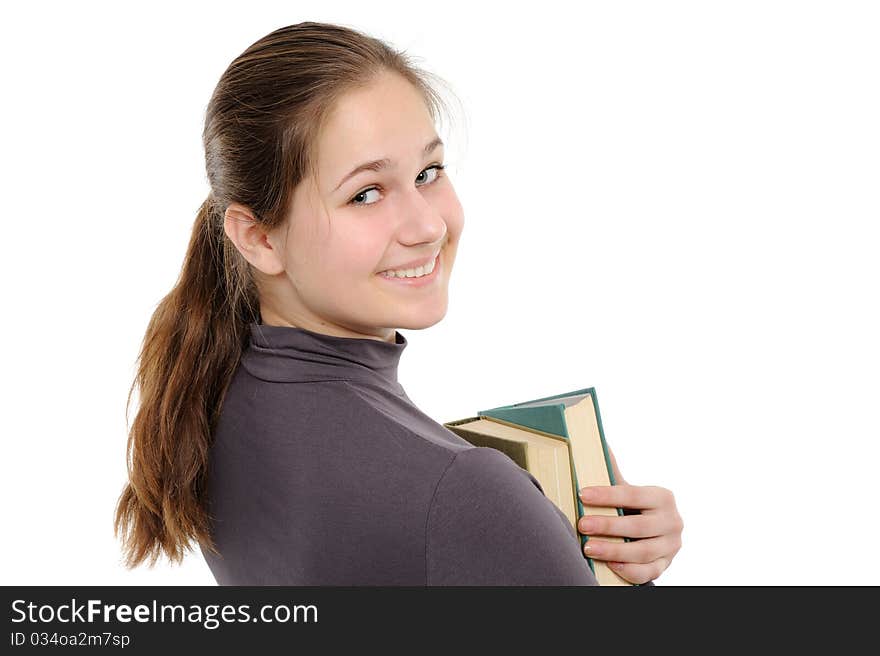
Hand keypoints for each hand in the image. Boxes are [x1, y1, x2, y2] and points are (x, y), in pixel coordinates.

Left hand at [577, 448, 682, 583]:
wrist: (651, 532)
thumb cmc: (631, 506)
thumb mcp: (625, 487)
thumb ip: (611, 469)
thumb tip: (593, 439)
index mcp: (662, 496)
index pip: (633, 494)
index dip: (607, 495)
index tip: (582, 494)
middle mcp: (672, 521)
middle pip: (638, 525)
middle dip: (607, 525)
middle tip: (582, 524)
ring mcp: (671, 546)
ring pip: (643, 551)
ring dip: (613, 550)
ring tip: (588, 547)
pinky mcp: (665, 565)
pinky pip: (648, 572)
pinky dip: (628, 570)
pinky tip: (610, 565)